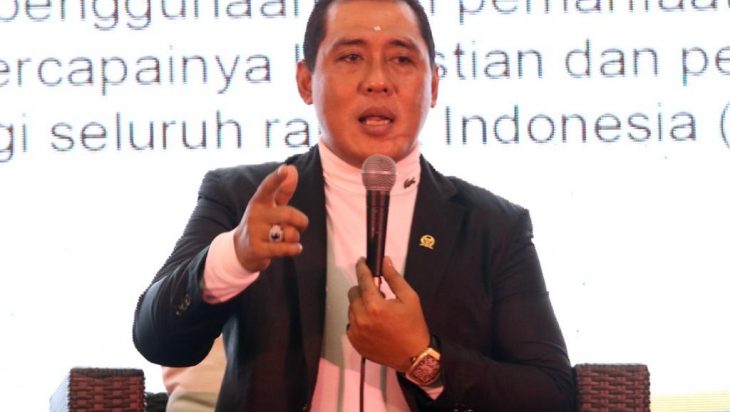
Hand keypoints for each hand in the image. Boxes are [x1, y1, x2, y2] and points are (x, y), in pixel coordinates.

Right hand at [233, 164, 308, 271]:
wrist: (240, 249)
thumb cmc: (261, 223)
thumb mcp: (269, 206)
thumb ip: (283, 189)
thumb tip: (292, 169)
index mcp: (259, 202)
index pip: (268, 187)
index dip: (277, 178)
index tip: (284, 168)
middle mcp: (255, 215)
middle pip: (288, 214)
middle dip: (301, 221)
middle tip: (301, 225)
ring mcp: (255, 233)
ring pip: (289, 233)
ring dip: (295, 237)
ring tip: (288, 238)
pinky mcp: (258, 250)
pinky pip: (284, 249)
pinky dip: (295, 248)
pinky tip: (295, 248)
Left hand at [347, 256, 429, 371]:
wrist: (413, 356)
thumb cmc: (413, 325)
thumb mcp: (409, 298)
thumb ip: (394, 278)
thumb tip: (384, 261)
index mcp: (375, 305)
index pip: (363, 279)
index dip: (362, 267)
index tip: (362, 261)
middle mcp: (361, 318)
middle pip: (353, 293)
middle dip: (363, 289)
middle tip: (377, 293)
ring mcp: (356, 331)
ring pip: (351, 309)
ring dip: (361, 305)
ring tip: (377, 311)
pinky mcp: (354, 342)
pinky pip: (351, 324)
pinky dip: (359, 320)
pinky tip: (372, 324)